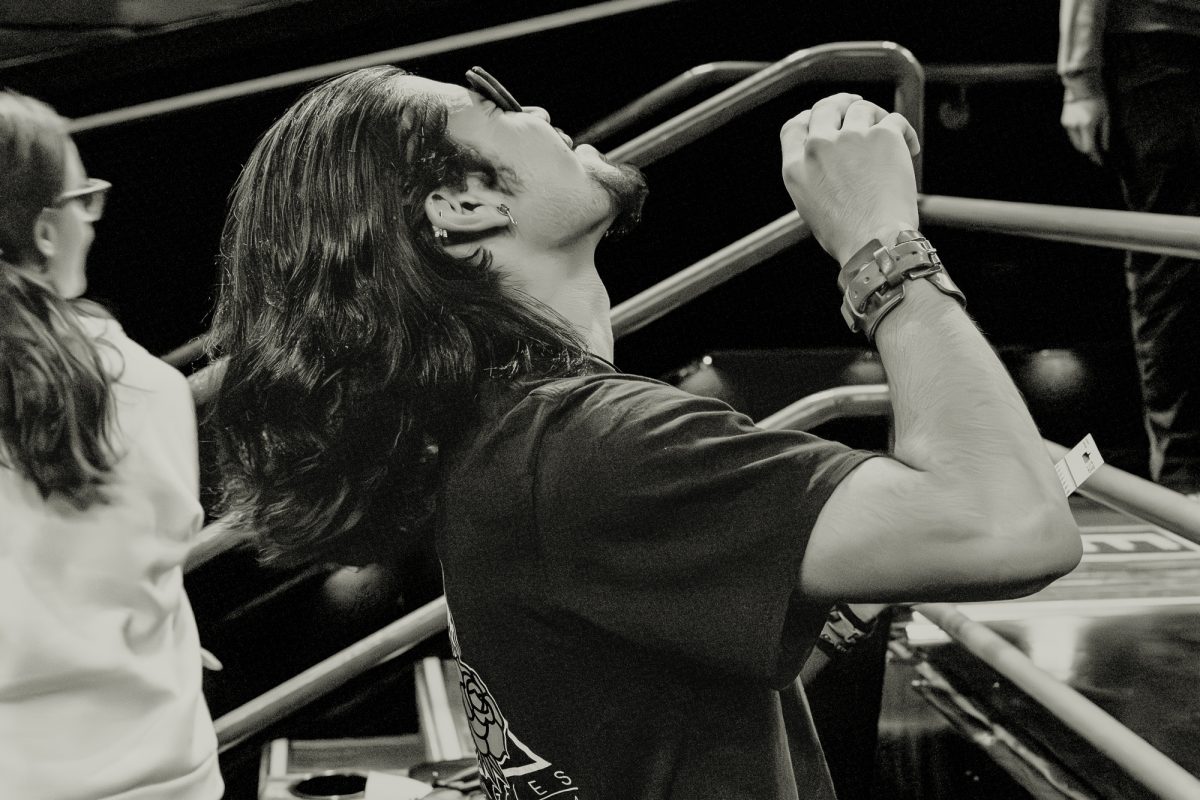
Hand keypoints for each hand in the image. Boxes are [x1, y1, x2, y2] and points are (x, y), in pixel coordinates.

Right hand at [781, 94, 920, 265]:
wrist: (874, 241)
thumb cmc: (847, 235)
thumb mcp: (810, 206)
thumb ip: (813, 176)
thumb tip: (830, 163)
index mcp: (795, 167)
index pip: (794, 127)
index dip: (809, 119)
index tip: (825, 121)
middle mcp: (819, 147)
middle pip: (826, 108)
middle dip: (841, 105)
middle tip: (856, 108)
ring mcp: (850, 138)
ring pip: (862, 109)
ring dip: (876, 118)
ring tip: (889, 137)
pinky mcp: (883, 136)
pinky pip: (896, 120)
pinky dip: (905, 133)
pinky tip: (910, 149)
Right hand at [1061, 95, 1109, 165]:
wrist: (1082, 84)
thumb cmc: (1098, 98)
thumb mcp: (1107, 115)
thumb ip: (1105, 133)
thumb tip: (1105, 149)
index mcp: (1088, 126)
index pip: (1091, 148)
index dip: (1096, 157)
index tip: (1102, 163)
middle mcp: (1076, 127)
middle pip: (1081, 148)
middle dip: (1090, 152)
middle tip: (1098, 155)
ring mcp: (1068, 124)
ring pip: (1076, 142)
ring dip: (1084, 145)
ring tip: (1093, 145)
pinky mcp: (1064, 121)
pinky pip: (1073, 134)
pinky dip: (1079, 137)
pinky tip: (1086, 134)